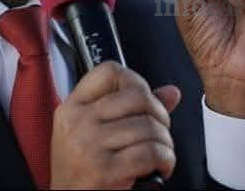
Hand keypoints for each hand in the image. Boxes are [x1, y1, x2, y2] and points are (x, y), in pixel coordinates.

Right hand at [50, 61, 180, 189]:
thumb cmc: (82, 171)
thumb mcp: (93, 133)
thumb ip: (131, 109)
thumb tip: (171, 93)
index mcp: (72, 106)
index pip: (109, 71)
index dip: (135, 80)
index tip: (144, 98)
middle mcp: (78, 121)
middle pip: (136, 95)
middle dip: (160, 113)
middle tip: (160, 129)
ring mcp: (88, 144)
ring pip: (148, 125)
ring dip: (165, 141)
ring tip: (161, 152)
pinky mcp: (103, 171)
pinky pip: (150, 152)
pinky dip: (165, 159)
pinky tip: (160, 166)